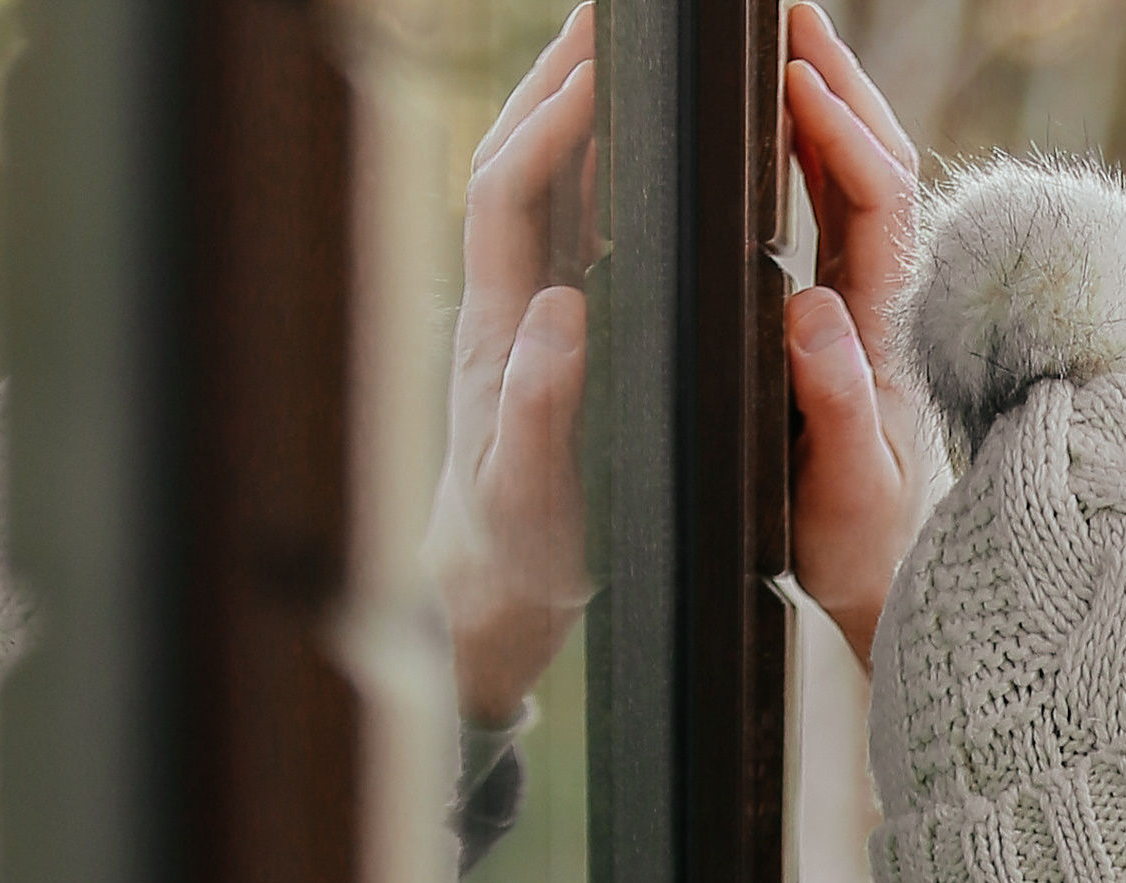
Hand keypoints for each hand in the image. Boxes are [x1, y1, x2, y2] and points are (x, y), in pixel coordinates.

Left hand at [431, 6, 596, 727]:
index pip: (512, 195)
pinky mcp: (552, 321)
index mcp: (501, 332)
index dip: (551, 128)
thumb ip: (541, 411)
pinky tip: (635, 130)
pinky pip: (571, 217)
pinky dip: (596, 157)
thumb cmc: (523, 551)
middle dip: (557, 76)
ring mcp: (527, 306)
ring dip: (574, 102)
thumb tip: (563, 313)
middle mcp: (507, 300)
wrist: (491, 583)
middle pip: (517, 156)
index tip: (600, 75)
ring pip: (542, 177)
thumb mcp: (537, 498)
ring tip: (625, 41)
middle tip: (614, 13)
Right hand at [784, 3, 940, 671]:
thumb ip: (833, 402)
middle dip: (835, 79)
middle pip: (877, 161)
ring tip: (779, 39)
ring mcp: (874, 303)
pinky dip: (812, 151)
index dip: (836, 130)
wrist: (881, 584)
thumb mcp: (841, 487)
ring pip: (861, 176)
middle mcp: (889, 302)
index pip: (875, 198)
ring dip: (825, 102)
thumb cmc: (855, 546)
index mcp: (888, 329)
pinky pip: (840, 210)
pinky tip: (778, 123)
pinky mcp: (852, 317)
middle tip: (785, 13)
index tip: (793, 77)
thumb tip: (810, 312)